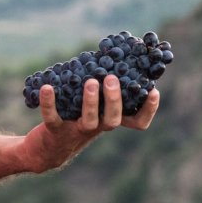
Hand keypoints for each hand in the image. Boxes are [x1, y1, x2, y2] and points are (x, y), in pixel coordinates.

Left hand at [23, 75, 159, 172]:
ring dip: (91, 102)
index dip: (148, 110)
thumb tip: (114, 54)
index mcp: (109, 119)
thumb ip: (102, 87)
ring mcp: (77, 131)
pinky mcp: (55, 131)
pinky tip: (48, 87)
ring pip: (89, 121)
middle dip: (114, 99)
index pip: (137, 122)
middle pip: (113, 119)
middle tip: (111, 79)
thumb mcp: (92, 104)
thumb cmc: (74, 117)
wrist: (48, 148)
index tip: (153, 91)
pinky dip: (50, 103)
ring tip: (90, 82)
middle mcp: (98, 127)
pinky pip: (53, 117)